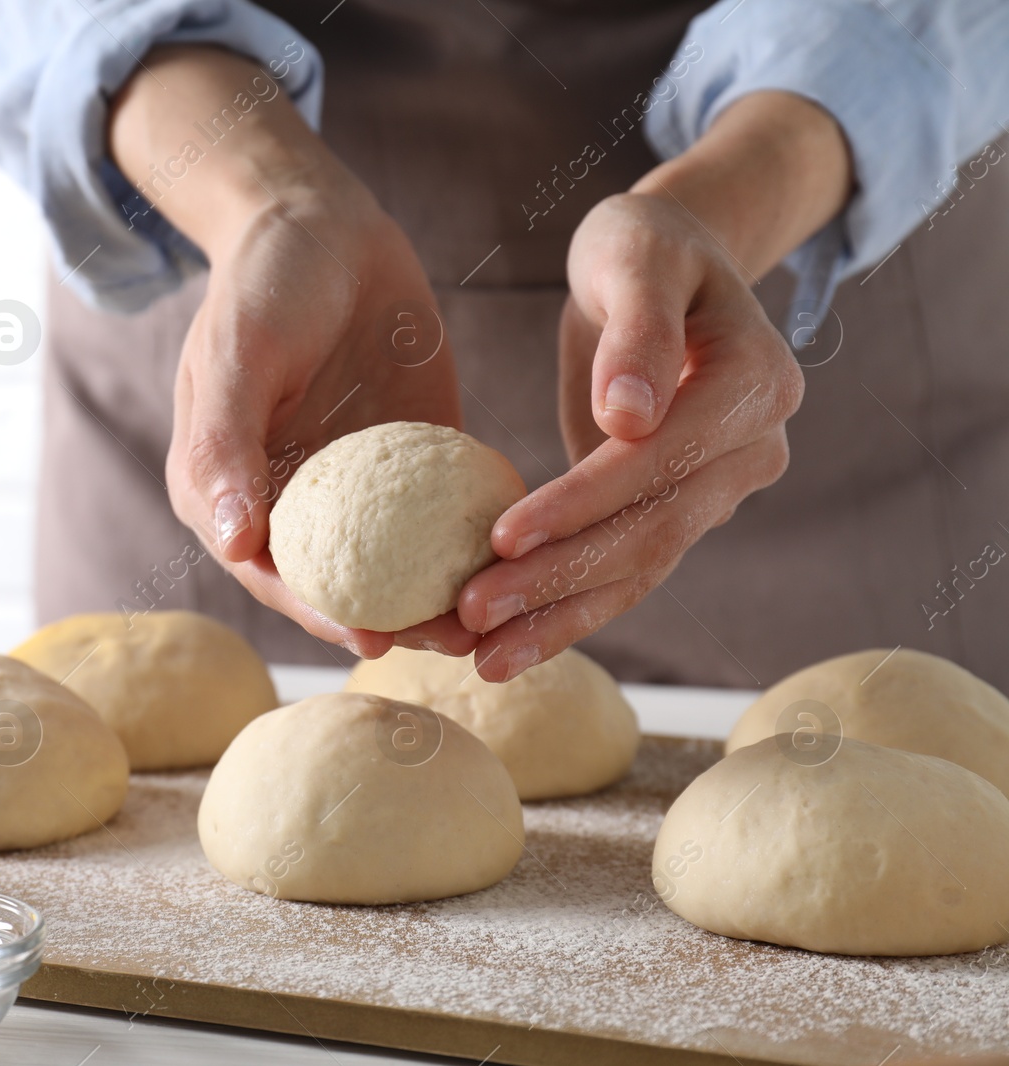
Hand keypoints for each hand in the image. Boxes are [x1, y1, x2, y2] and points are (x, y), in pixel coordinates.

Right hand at [110, 47, 468, 658]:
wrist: (324, 225)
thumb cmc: (265, 283)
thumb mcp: (239, 355)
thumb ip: (225, 446)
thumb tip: (231, 541)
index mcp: (226, 494)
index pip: (272, 575)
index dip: (320, 613)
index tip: (372, 638)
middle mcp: (284, 503)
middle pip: (339, 584)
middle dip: (394, 622)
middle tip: (455, 643)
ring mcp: (347, 489)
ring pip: (393, 565)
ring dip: (438, 598)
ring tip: (496, 622)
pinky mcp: (404, 464)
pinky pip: (435, 516)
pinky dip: (467, 544)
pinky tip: (517, 559)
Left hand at [456, 190, 803, 679]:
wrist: (669, 269)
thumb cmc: (644, 248)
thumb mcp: (636, 255)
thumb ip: (638, 329)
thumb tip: (627, 416)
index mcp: (754, 382)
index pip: (658, 460)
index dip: (581, 502)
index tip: (503, 535)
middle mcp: (752, 450)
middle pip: (649, 531)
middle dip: (556, 578)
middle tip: (469, 614)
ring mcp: (721, 490)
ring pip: (638, 569)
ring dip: (556, 619)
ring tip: (481, 660)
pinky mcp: (678, 512)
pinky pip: (624, 572)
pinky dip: (565, 614)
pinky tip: (505, 651)